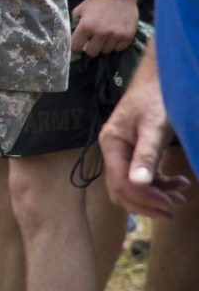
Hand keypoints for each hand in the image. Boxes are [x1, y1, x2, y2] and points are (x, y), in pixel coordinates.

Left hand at [70, 0, 137, 56]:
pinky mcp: (128, 36)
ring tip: (105, 35)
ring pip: (106, 51)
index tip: (78, 46)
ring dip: (104, 45)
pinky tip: (115, 35)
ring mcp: (115, 35)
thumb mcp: (80, 10)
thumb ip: (75, 24)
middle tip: (93, 40)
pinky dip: (116, 44)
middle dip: (90, 47)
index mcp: (86, 26)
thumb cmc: (97, 1)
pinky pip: (119, 48)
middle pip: (92, 52)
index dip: (76, 47)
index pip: (76, 47)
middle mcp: (101, 32)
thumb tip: (72, 38)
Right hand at [97, 67, 186, 218]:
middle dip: (146, 203)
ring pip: (131, 185)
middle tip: (173, 211)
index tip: (169, 206)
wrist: (158, 79)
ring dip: (154, 196)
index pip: (121, 182)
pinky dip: (158, 184)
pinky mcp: (134, 151)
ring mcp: (122, 152)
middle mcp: (112, 151)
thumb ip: (146, 155)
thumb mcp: (154, 127)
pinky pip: (141, 176)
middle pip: (121, 189)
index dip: (144, 198)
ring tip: (180, 200)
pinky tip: (178, 183)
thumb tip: (138, 184)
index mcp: (111, 144)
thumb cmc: (156, 98)